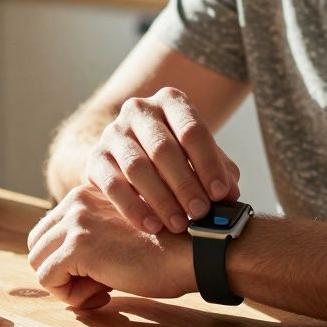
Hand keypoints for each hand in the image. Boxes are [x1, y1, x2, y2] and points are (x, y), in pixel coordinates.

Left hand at [27, 184, 195, 308]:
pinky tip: (104, 294)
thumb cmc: (172, 249)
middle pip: (38, 245)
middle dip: (60, 272)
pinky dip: (70, 296)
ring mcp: (76, 221)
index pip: (51, 231)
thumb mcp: (126, 236)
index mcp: (88, 194)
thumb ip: (96, 246)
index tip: (102, 276)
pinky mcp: (78, 246)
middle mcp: (77, 201)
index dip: (69, 261)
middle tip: (96, 288)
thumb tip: (71, 280)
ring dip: (65, 285)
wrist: (198, 249)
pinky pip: (48, 279)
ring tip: (101, 291)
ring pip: (38, 262)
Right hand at [84, 87, 240, 235]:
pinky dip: (133, 208)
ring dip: (161, 199)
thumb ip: (220, 172)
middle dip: (185, 184)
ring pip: (136, 166)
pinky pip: (112, 184)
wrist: (135, 154)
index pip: (192, 130)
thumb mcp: (202, 158)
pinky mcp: (95, 158)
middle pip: (163, 148)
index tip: (221, 194)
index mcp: (171, 101)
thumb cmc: (179, 157)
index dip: (208, 164)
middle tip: (201, 213)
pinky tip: (151, 225)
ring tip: (179, 224)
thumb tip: (231, 196)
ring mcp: (113, 132)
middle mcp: (139, 110)